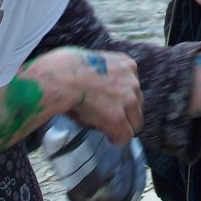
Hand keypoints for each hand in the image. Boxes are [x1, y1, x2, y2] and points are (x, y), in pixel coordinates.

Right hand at [24, 48, 143, 144]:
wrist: (63, 77)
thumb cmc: (69, 68)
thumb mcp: (96, 62)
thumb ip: (106, 73)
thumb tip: (101, 87)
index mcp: (127, 65)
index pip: (134, 87)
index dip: (124, 98)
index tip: (114, 103)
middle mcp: (133, 82)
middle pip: (137, 104)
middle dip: (127, 113)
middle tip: (112, 119)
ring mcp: (128, 100)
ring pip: (135, 122)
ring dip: (124, 126)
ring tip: (111, 131)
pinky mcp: (118, 118)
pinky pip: (125, 135)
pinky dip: (118, 139)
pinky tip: (110, 138)